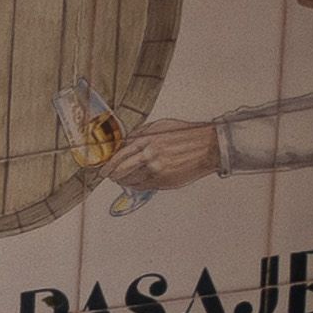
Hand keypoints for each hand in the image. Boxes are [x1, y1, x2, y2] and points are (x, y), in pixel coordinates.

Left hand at [103, 118, 222, 191]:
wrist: (209, 147)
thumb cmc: (187, 135)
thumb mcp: (162, 126)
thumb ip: (142, 133)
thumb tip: (125, 142)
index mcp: (148, 140)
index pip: (119, 154)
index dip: (108, 163)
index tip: (103, 168)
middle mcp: (150, 155)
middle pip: (120, 169)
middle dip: (111, 174)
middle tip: (107, 175)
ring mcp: (156, 170)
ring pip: (130, 180)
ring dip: (123, 181)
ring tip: (121, 179)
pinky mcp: (163, 182)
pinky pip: (142, 186)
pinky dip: (135, 185)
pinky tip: (134, 182)